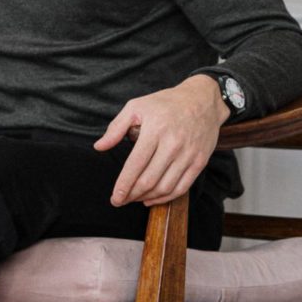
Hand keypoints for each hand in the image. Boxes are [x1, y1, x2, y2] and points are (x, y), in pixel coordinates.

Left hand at [95, 75, 229, 206]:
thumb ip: (116, 128)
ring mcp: (189, 154)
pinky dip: (166, 197)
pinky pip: (183, 187)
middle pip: (149, 180)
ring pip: (165, 187)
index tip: (114, 197)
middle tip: (121, 200)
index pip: (135, 165)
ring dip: (147, 198)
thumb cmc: (165, 103)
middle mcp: (173, 144)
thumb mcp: (136, 106)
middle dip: (132, 195)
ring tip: (134, 199)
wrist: (202, 100)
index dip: (123, 185)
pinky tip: (153, 199)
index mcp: (155, 130)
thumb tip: (99, 147)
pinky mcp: (200, 161)